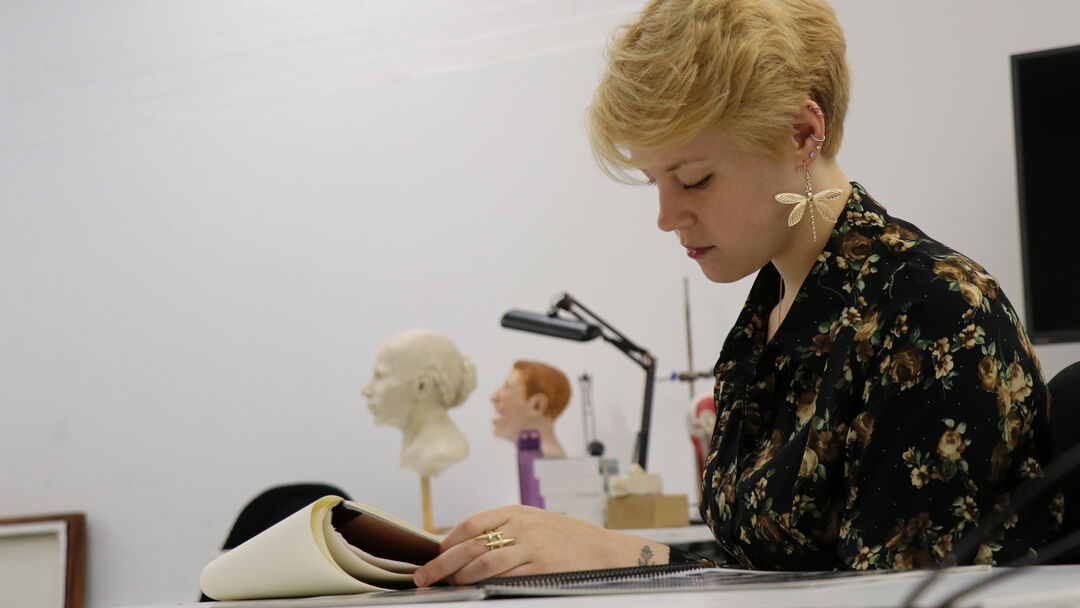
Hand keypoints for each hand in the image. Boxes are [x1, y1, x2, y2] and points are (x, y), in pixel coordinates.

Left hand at [413, 505, 669, 586]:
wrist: (606, 550)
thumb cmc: (569, 539)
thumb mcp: (535, 523)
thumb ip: (506, 530)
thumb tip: (469, 545)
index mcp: (516, 512)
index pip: (471, 524)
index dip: (448, 541)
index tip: (435, 555)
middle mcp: (520, 526)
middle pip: (470, 544)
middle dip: (442, 562)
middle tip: (425, 576)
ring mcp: (531, 547)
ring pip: (483, 562)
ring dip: (459, 576)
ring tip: (447, 586)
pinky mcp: (541, 568)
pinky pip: (505, 577)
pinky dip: (485, 584)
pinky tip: (475, 590)